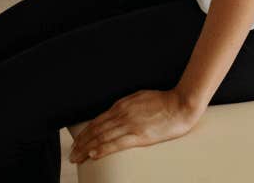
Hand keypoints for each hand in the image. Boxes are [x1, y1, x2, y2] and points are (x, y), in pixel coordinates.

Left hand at [69, 89, 201, 163]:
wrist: (181, 104)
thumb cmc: (164, 101)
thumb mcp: (141, 97)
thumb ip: (127, 105)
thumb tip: (115, 113)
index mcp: (123, 104)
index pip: (98, 120)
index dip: (85, 132)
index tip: (76, 141)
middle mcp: (123, 114)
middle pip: (96, 129)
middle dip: (81, 142)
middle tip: (72, 153)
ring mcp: (130, 124)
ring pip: (102, 137)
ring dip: (87, 148)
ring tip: (77, 157)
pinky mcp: (139, 135)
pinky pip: (116, 143)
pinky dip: (102, 149)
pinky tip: (93, 154)